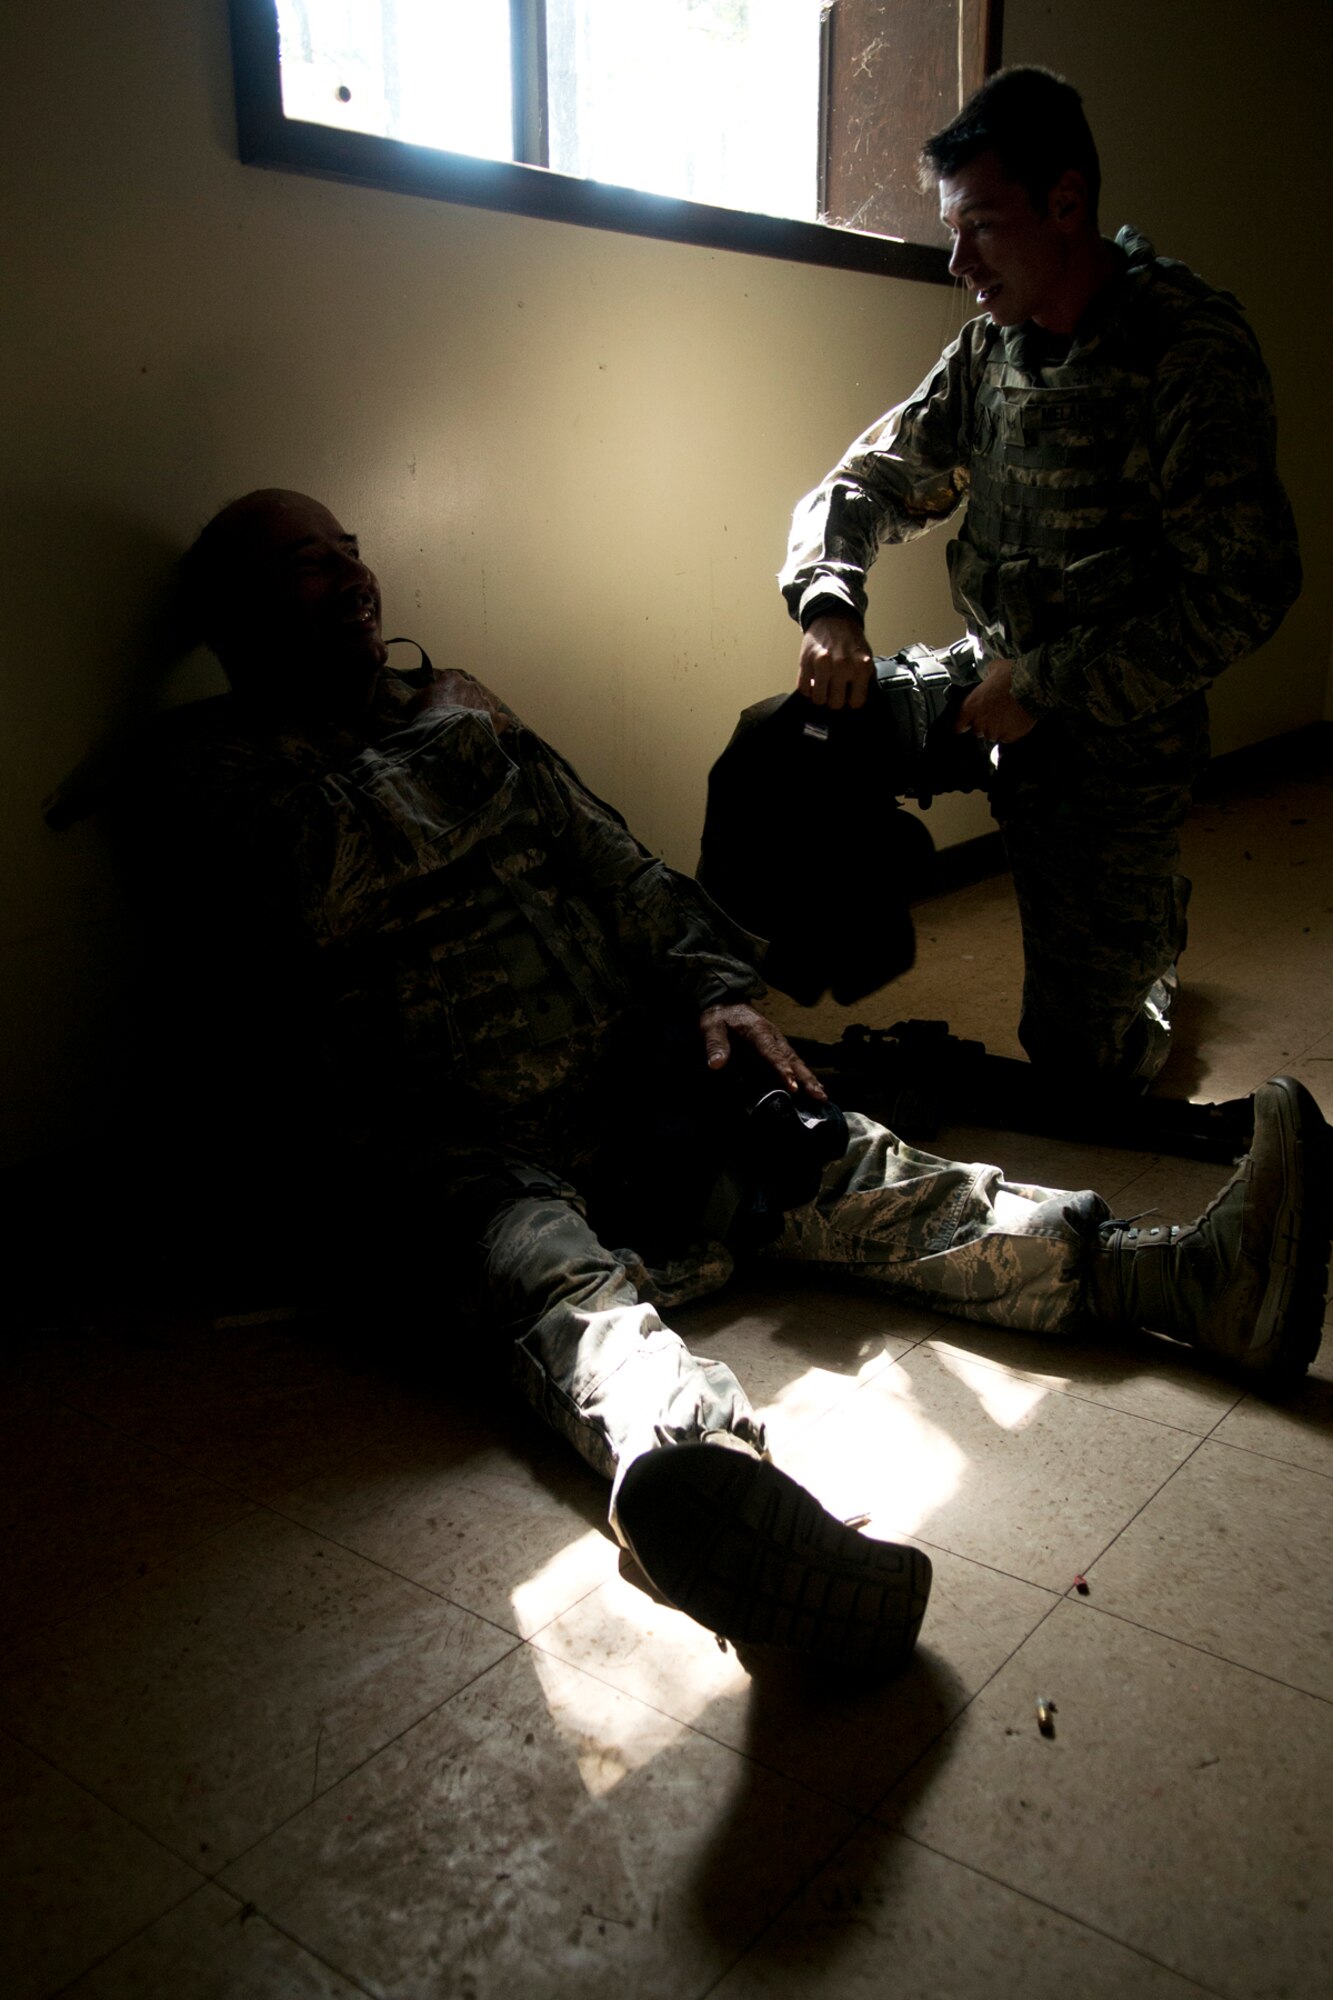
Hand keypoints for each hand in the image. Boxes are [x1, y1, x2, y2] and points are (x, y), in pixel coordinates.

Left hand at [699, 1002, 826, 1099]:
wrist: (727, 1001)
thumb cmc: (720, 1016)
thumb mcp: (711, 1026)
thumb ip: (715, 1044)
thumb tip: (716, 1064)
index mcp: (758, 1031)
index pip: (772, 1052)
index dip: (782, 1070)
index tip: (792, 1085)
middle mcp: (773, 1037)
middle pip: (792, 1059)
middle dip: (805, 1078)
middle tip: (818, 1096)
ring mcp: (778, 1042)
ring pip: (797, 1061)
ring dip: (809, 1079)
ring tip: (821, 1096)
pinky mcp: (778, 1047)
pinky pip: (793, 1062)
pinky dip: (804, 1075)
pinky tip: (813, 1088)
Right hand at [798, 616, 873, 710]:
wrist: (834, 618)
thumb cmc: (851, 641)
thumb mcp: (866, 658)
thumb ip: (864, 680)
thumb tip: (856, 700)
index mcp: (861, 667)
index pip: (855, 702)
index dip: (851, 701)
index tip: (848, 696)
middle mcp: (842, 666)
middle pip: (835, 704)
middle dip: (834, 700)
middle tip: (834, 691)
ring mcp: (822, 664)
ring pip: (818, 699)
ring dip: (820, 695)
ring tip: (823, 686)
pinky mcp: (805, 661)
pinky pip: (803, 688)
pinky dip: (807, 688)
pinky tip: (813, 681)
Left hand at [954, 658, 1035, 743]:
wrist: (1033, 686)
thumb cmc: (1012, 675)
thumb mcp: (995, 668)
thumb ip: (987, 675)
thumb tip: (990, 672)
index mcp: (970, 706)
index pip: (958, 725)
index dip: (964, 723)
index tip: (968, 722)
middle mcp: (979, 722)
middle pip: (977, 730)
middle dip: (984, 723)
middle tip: (995, 712)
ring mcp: (994, 731)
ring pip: (992, 735)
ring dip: (997, 728)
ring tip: (1007, 716)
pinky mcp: (1009, 737)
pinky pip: (1006, 738)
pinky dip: (1010, 732)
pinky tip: (1015, 721)